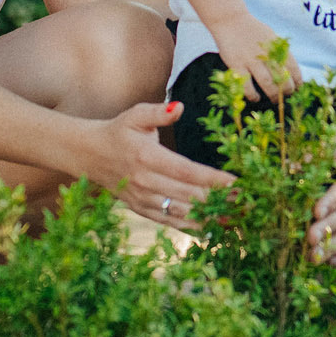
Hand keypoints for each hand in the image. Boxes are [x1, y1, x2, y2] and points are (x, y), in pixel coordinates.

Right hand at [84, 100, 232, 228]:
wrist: (87, 155)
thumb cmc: (118, 131)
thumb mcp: (135, 115)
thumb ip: (158, 112)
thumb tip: (180, 107)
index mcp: (147, 157)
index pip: (187, 172)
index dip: (213, 179)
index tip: (237, 183)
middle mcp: (146, 182)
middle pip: (189, 195)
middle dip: (220, 200)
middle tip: (247, 203)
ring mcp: (142, 199)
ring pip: (181, 213)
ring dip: (209, 218)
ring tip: (235, 220)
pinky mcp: (140, 209)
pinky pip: (169, 221)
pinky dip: (190, 227)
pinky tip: (212, 229)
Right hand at [215, 12, 300, 101]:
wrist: (230, 20)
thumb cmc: (252, 30)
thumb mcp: (270, 36)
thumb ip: (279, 51)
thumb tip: (289, 69)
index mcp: (276, 46)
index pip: (293, 67)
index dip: (297, 80)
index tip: (298, 88)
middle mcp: (266, 53)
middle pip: (282, 78)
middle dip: (287, 90)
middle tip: (286, 96)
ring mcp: (251, 60)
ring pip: (268, 83)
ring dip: (274, 95)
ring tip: (275, 100)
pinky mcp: (237, 65)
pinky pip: (247, 86)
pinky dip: (253, 95)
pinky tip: (255, 97)